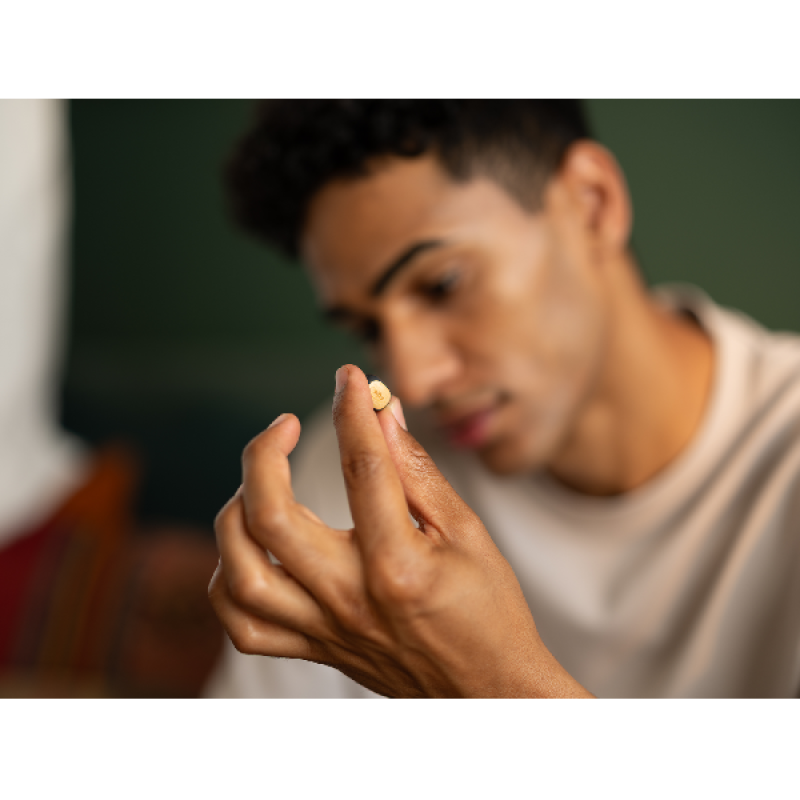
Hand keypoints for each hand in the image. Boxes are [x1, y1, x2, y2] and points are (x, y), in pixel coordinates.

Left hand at [209, 365, 592, 697]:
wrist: (487, 692)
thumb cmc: (488, 610)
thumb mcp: (466, 531)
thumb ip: (416, 471)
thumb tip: (382, 413)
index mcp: (398, 565)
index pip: (361, 466)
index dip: (352, 409)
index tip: (350, 380)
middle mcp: (350, 599)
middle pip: (271, 515)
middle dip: (266, 452)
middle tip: (283, 424)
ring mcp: (323, 629)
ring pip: (238, 571)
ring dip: (235, 511)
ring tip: (260, 482)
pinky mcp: (312, 649)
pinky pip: (243, 622)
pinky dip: (229, 576)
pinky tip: (250, 546)